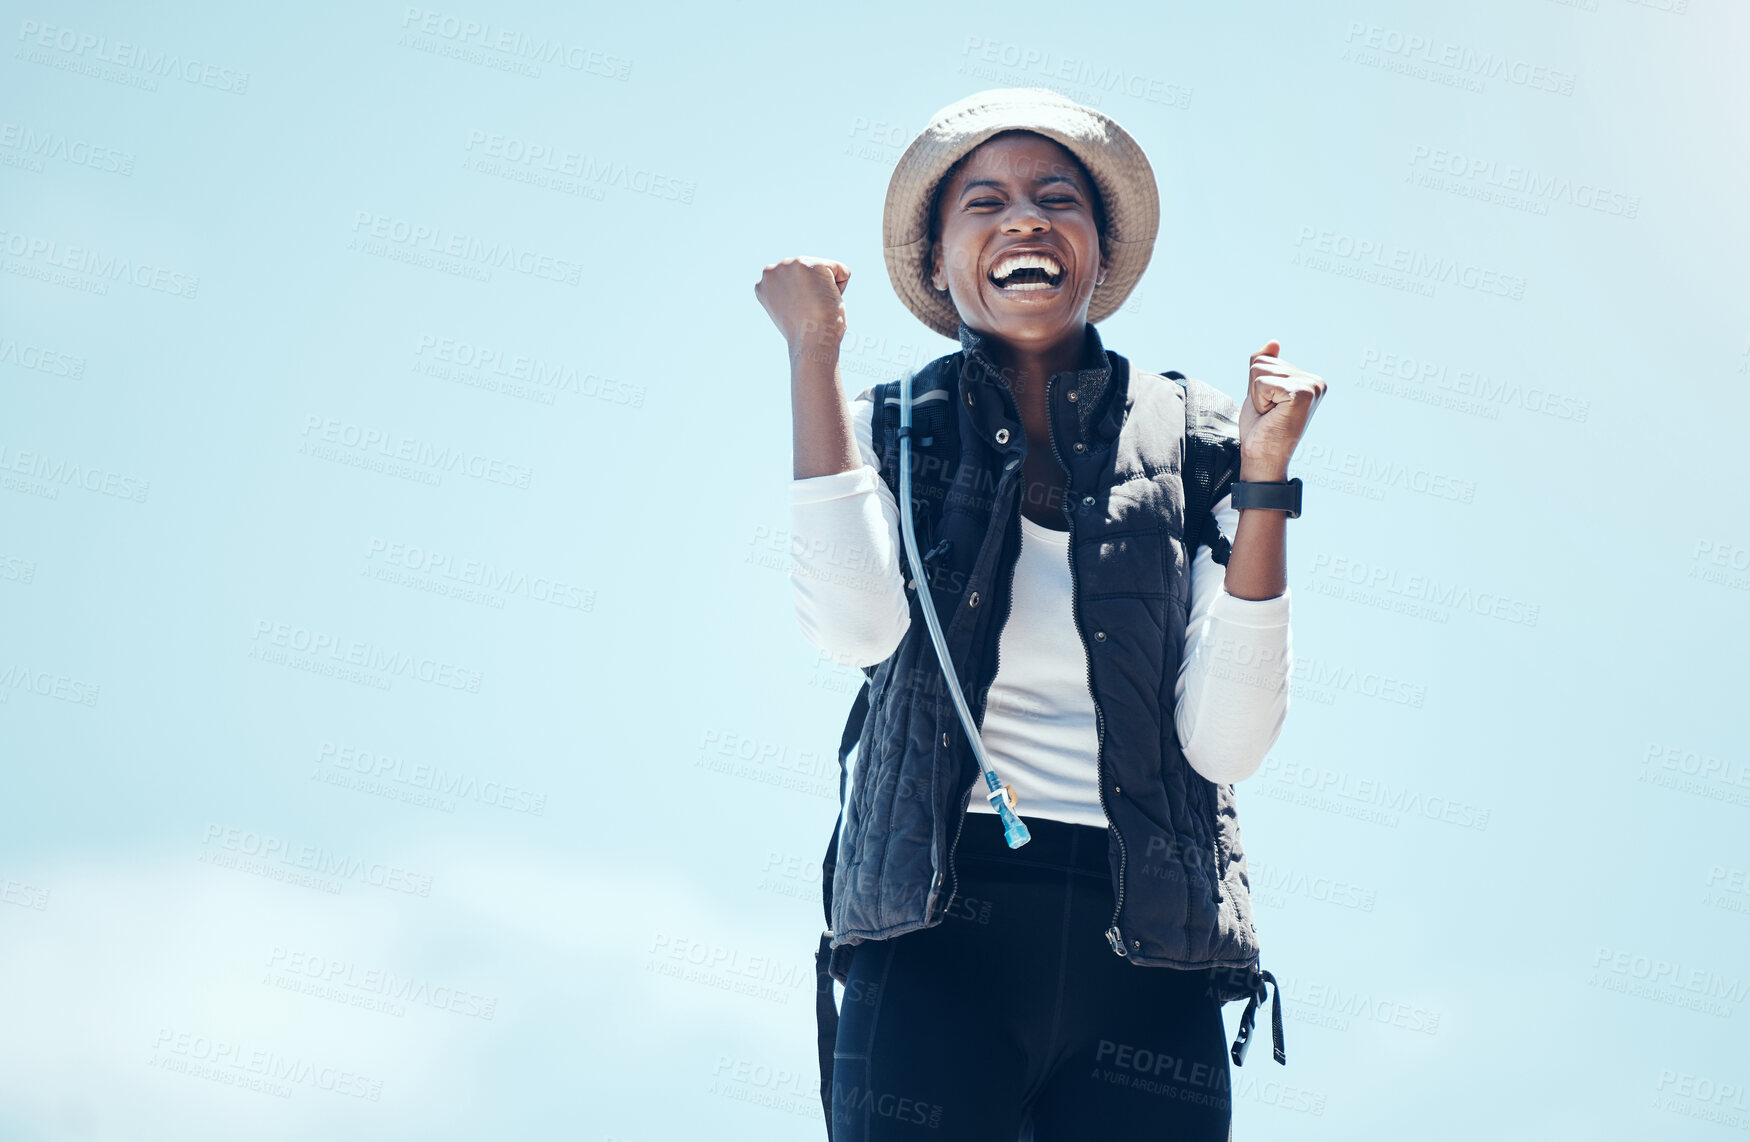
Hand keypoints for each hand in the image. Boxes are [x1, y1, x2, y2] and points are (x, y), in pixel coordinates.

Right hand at [755, 256, 850, 354]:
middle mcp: (771, 270)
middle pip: (810, 271)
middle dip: (816, 290)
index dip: (804, 299)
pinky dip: (842, 287)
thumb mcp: (790, 310)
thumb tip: (808, 287)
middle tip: (808, 311)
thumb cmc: (805, 335)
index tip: (798, 314)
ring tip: (816, 305)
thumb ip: (790, 293)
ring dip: (827, 289)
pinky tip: (827, 300)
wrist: (811, 343)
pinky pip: (841, 270)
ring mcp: (789, 265)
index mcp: (763, 284)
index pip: (797, 280)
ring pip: (826, 269)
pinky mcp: (810, 264)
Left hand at [1238, 340, 1326, 479]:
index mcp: (1309, 380)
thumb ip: (1266, 366)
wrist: (1262, 458)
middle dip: (1256, 390)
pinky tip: (1272, 416)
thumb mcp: (1260, 392)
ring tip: (1270, 415)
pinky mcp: (1302, 394)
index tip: (1270, 408)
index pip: (1266, 360)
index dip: (1257, 386)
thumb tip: (1273, 342)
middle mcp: (1315, 381)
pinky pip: (1261, 382)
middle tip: (1269, 413)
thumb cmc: (1261, 429)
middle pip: (1262, 362)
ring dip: (1256, 396)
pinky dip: (1258, 400)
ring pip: (1259, 370)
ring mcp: (1311, 386)